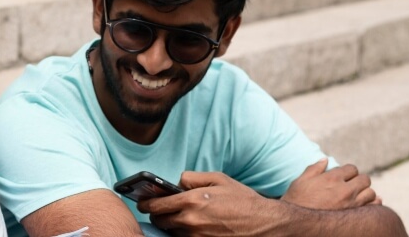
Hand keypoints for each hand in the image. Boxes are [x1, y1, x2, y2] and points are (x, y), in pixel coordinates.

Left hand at [139, 171, 280, 236]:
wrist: (266, 224)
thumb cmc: (243, 200)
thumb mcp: (218, 179)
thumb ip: (192, 178)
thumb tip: (176, 182)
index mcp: (192, 201)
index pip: (156, 205)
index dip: (145, 203)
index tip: (142, 202)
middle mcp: (191, 221)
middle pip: (160, 220)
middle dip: (157, 214)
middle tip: (160, 209)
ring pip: (171, 232)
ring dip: (170, 225)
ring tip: (178, 217)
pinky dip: (183, 234)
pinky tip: (190, 227)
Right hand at [280, 158, 377, 209]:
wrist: (298, 222)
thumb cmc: (296, 201)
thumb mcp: (300, 181)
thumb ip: (314, 169)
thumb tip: (325, 160)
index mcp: (332, 178)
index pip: (352, 169)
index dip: (348, 172)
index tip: (344, 177)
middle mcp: (345, 189)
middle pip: (365, 179)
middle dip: (359, 181)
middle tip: (351, 186)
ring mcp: (351, 203)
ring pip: (371, 193)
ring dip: (366, 193)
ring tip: (357, 197)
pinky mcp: (354, 216)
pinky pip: (373, 207)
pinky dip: (372, 205)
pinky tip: (364, 206)